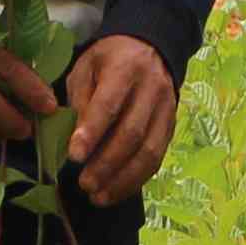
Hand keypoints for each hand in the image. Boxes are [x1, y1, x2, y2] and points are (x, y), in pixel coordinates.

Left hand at [62, 35, 181, 202]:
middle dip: (106, 163)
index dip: (92, 133)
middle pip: (132, 133)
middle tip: (84, 184)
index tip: (74, 156)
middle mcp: (151, 89)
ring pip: (149, 151)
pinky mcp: (171, 126)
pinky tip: (117, 190)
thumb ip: (80, 99)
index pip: (109, 104)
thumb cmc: (109, 59)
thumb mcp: (86, 67)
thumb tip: (74, 138)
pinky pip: (157, 158)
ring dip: (123, 179)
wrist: (150, 48)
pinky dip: (136, 179)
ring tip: (98, 196)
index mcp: (125, 68)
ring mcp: (166, 110)